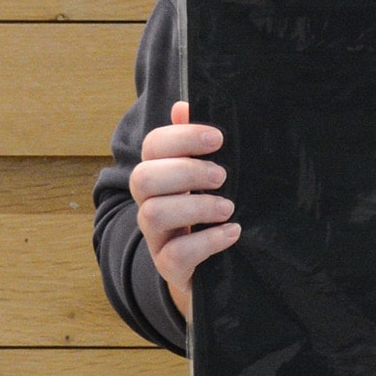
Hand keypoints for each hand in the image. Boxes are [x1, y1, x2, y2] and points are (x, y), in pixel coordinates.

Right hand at [129, 100, 239, 320]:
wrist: (207, 270)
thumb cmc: (208, 213)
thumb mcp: (206, 178)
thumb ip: (195, 145)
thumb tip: (183, 105)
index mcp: (159, 175)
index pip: (152, 147)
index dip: (181, 137)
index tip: (217, 138)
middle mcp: (149, 203)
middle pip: (143, 178)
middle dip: (185, 172)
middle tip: (222, 176)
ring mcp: (156, 237)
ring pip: (152, 214)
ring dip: (195, 206)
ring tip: (228, 207)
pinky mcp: (169, 268)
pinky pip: (175, 254)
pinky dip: (207, 241)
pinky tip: (232, 232)